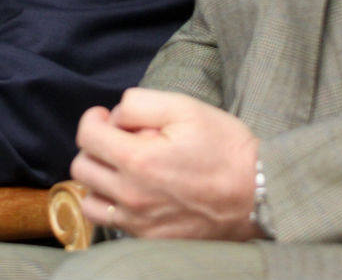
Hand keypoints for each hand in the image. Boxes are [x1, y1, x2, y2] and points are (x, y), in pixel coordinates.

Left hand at [70, 87, 261, 240]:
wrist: (259, 194)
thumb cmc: (226, 148)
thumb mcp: (185, 108)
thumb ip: (139, 103)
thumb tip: (114, 116)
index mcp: (137, 160)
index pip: (87, 135)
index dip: (94, 119)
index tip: (106, 117)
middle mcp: (131, 195)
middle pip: (82, 167)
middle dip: (96, 147)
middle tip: (120, 140)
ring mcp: (139, 221)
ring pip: (90, 200)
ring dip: (99, 180)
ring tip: (122, 169)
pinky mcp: (149, 238)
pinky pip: (110, 223)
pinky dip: (112, 206)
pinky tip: (133, 192)